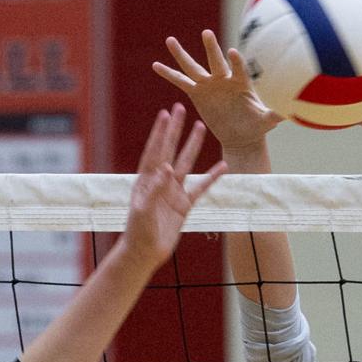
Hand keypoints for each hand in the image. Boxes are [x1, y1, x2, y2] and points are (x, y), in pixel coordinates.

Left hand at [120, 104, 225, 269]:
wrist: (145, 253)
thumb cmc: (138, 232)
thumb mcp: (144, 210)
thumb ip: (155, 189)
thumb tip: (167, 168)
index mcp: (146, 180)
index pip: (154, 151)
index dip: (159, 133)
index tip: (165, 114)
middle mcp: (160, 182)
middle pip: (169, 150)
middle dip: (175, 130)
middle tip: (180, 108)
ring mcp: (173, 192)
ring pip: (186, 164)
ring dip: (193, 145)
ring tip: (200, 126)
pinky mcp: (184, 205)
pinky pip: (201, 188)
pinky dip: (212, 177)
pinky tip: (223, 165)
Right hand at [153, 30, 282, 153]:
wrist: (241, 135)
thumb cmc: (256, 126)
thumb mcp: (266, 122)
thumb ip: (274, 115)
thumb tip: (288, 114)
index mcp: (241, 82)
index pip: (239, 68)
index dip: (236, 61)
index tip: (232, 52)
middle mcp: (223, 79)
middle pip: (215, 62)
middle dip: (211, 49)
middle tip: (206, 34)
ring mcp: (209, 85)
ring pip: (193, 67)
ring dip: (181, 54)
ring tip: (169, 40)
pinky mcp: (197, 93)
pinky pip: (181, 82)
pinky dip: (168, 74)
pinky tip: (156, 65)